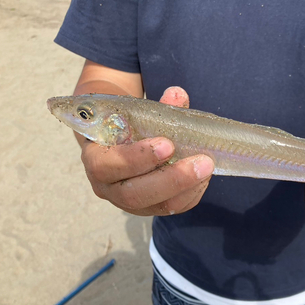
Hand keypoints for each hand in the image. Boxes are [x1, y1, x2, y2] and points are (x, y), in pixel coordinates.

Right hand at [80, 87, 214, 215]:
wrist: (121, 142)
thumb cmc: (127, 127)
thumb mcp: (135, 114)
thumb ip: (157, 107)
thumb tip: (177, 95)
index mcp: (96, 160)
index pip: (107, 166)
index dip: (137, 158)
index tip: (167, 144)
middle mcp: (108, 187)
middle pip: (134, 194)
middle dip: (171, 179)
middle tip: (201, 162)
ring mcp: (129, 202)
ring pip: (157, 206)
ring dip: (186, 188)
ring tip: (207, 167)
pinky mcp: (150, 209)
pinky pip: (173, 209)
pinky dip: (192, 194)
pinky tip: (204, 177)